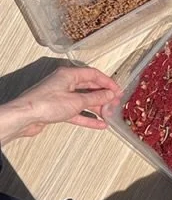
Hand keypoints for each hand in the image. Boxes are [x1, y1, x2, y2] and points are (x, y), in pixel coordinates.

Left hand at [0, 66, 120, 144]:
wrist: (25, 117)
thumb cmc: (47, 104)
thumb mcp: (76, 101)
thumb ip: (95, 97)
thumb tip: (109, 94)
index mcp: (69, 75)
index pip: (93, 74)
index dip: (108, 82)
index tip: (118, 91)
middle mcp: (65, 83)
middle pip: (89, 87)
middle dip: (103, 96)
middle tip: (115, 104)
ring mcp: (61, 96)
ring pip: (84, 100)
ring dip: (96, 108)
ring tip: (109, 115)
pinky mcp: (57, 109)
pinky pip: (77, 112)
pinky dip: (87, 117)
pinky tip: (99, 124)